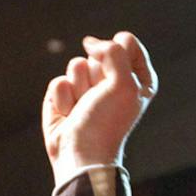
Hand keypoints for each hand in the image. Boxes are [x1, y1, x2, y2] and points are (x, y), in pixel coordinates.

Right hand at [42, 32, 157, 187]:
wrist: (80, 153)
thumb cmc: (106, 122)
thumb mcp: (124, 84)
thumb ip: (114, 52)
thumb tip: (89, 43)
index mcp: (137, 79)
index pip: (125, 42)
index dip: (117, 55)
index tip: (117, 80)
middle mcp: (113, 81)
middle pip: (98, 52)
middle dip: (95, 74)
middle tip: (98, 98)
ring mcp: (87, 88)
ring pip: (76, 64)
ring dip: (78, 88)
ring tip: (83, 108)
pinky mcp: (64, 96)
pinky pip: (59, 81)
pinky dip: (62, 98)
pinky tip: (69, 114)